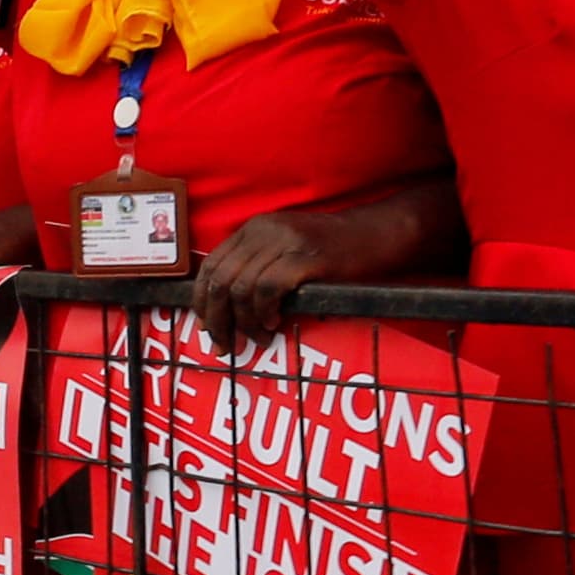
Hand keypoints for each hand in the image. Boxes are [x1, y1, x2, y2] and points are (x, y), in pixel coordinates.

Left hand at [195, 212, 330, 347]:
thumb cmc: (327, 250)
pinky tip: (274, 322)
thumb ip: (256, 266)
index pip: (211, 265)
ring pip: (242, 287)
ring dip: (245, 321)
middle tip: (226, 344)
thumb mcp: (283, 248)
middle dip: (218, 319)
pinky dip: (265, 311)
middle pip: (221, 280)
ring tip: (259, 338)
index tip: (208, 328)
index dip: (202, 301)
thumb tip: (226, 309)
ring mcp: (283, 241)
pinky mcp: (304, 256)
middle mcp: (262, 231)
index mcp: (252, 229)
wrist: (371, 234)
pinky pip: (269, 288)